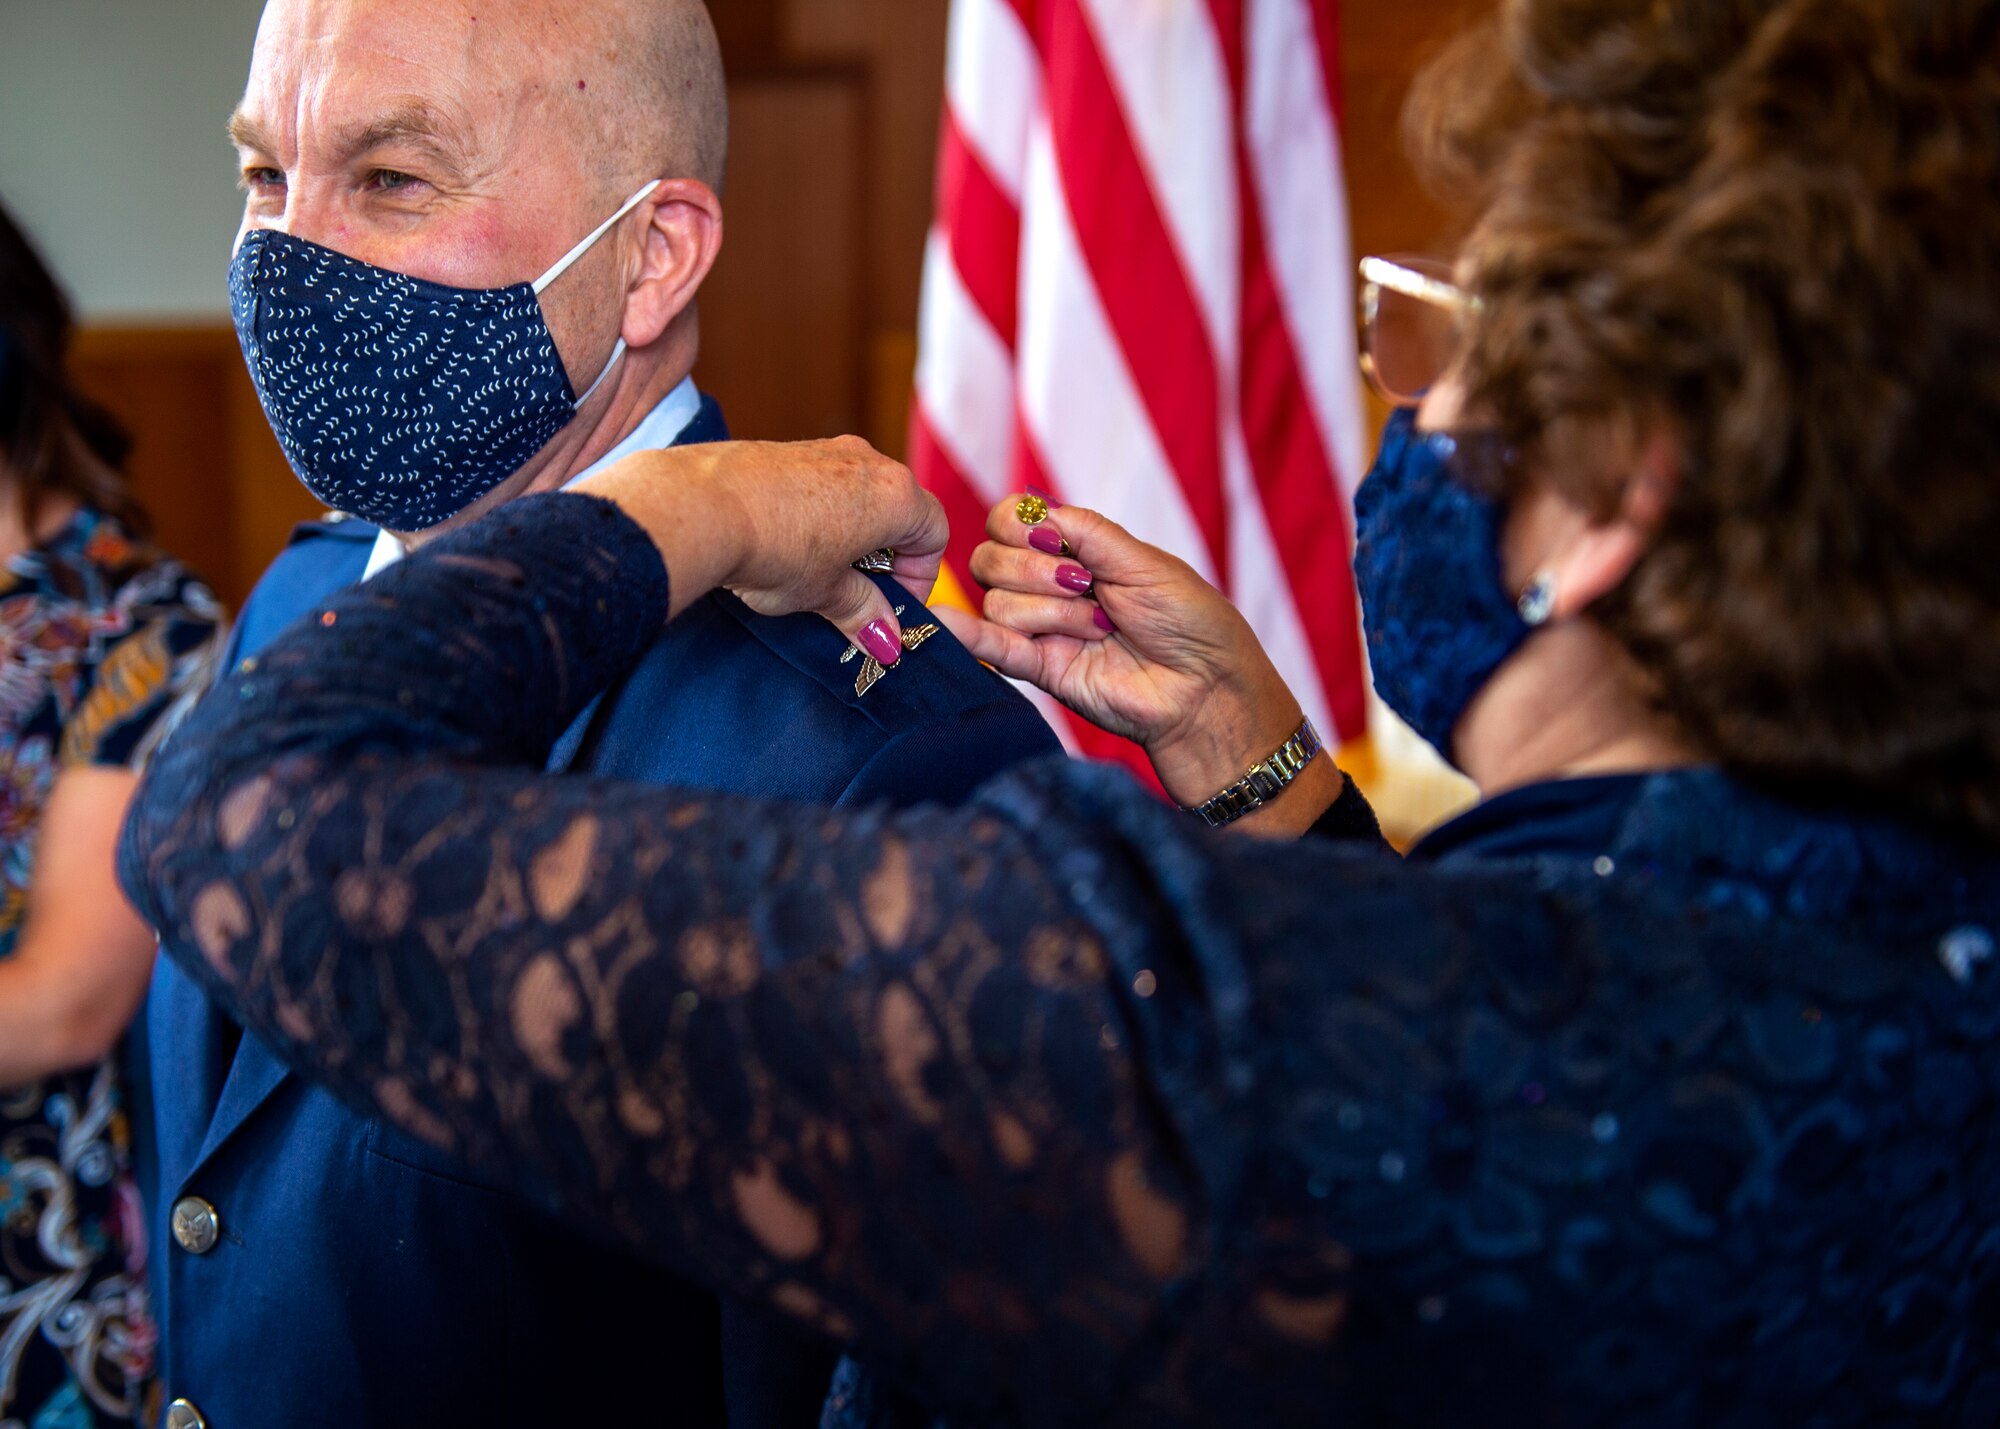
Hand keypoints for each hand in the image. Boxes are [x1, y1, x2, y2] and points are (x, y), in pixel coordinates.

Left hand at [577, 437, 947, 668]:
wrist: (699, 506)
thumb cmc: (774, 548)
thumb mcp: (826, 593)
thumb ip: (864, 613)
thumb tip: (886, 640)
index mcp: (895, 495)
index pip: (935, 535)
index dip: (920, 578)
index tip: (891, 607)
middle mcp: (868, 462)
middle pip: (899, 512)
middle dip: (885, 559)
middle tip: (856, 597)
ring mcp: (827, 450)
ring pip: (859, 497)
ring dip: (851, 538)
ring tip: (816, 575)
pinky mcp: (788, 450)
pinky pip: (822, 485)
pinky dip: (820, 517)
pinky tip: (787, 547)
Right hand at [937, 495, 1340, 826]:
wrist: (1209, 692)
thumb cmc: (1193, 624)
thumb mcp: (1146, 562)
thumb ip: (1087, 533)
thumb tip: (1032, 509)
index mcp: (1078, 552)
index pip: (1011, 522)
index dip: (1020, 526)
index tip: (1055, 540)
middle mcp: (1052, 588)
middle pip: (992, 560)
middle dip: (1034, 569)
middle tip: (1086, 587)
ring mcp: (1044, 630)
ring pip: (997, 603)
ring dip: (1050, 611)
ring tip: (1099, 628)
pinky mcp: (1042, 671)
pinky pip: (991, 648)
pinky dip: (967, 634)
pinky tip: (948, 623)